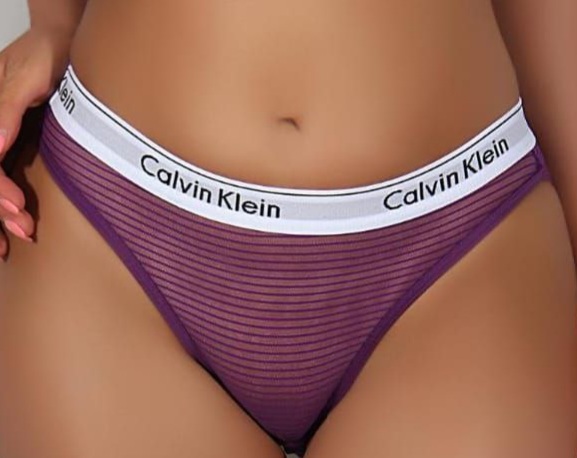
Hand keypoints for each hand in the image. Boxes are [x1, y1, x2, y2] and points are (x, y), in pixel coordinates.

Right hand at [0, 26, 73, 257]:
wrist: (64, 43)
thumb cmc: (46, 53)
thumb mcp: (27, 75)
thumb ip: (6, 108)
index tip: (17, 206)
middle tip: (21, 232)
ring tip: (14, 239)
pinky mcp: (10, 142)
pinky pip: (2, 173)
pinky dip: (5, 200)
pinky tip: (14, 219)